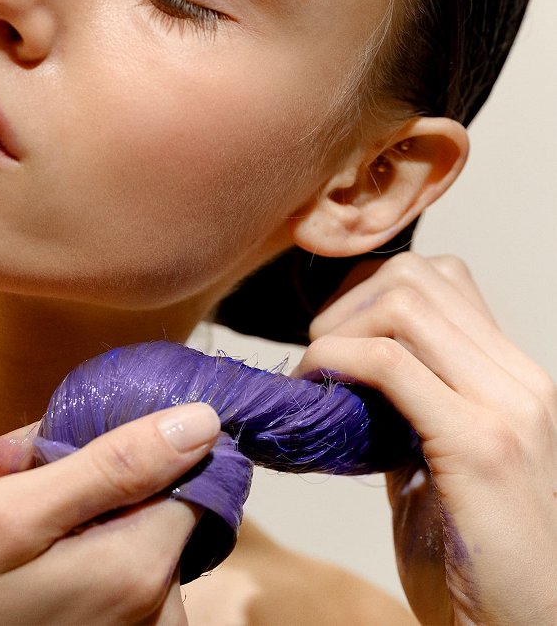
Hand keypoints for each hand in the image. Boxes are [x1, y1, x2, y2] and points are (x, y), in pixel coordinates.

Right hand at [0, 403, 219, 624]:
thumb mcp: (9, 513)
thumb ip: (112, 466)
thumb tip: (200, 423)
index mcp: (139, 570)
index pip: (191, 472)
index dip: (137, 441)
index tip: (74, 440)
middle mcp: (160, 613)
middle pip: (160, 502)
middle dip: (98, 475)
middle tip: (18, 472)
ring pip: (137, 532)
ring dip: (85, 510)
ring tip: (14, 519)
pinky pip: (121, 571)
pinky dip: (83, 547)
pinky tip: (30, 555)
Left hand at [293, 253, 556, 624]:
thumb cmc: (477, 559)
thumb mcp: (442, 460)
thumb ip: (408, 405)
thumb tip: (346, 366)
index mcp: (513, 376)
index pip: (440, 277)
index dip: (368, 289)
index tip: (332, 334)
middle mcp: (520, 378)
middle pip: (416, 274)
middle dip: (346, 301)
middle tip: (318, 354)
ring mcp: (507, 405)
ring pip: (403, 303)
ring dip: (338, 329)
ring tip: (316, 376)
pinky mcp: (480, 444)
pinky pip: (387, 363)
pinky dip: (334, 362)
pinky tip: (313, 393)